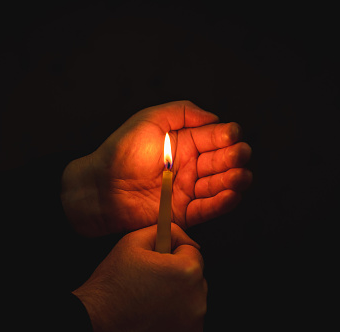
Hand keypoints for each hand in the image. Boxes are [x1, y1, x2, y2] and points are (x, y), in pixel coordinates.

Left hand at [61, 100, 251, 235]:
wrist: (100, 188)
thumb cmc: (121, 151)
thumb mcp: (150, 119)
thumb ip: (183, 112)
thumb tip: (215, 118)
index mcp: (187, 141)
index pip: (218, 137)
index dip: (229, 136)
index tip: (230, 137)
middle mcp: (192, 165)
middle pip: (225, 160)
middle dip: (236, 157)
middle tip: (238, 156)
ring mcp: (189, 189)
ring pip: (222, 184)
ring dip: (236, 180)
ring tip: (240, 176)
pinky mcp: (184, 212)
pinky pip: (209, 208)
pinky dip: (223, 202)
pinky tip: (232, 194)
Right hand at [72, 224, 206, 331]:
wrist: (97, 320)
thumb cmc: (113, 283)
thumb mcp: (133, 241)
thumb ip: (164, 230)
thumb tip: (182, 235)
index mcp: (187, 271)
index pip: (193, 252)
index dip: (173, 253)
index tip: (159, 262)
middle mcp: (196, 298)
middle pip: (195, 277)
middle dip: (178, 276)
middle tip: (151, 281)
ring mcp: (194, 323)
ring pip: (192, 299)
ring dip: (178, 296)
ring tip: (150, 299)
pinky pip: (189, 321)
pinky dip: (176, 318)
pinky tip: (155, 315)